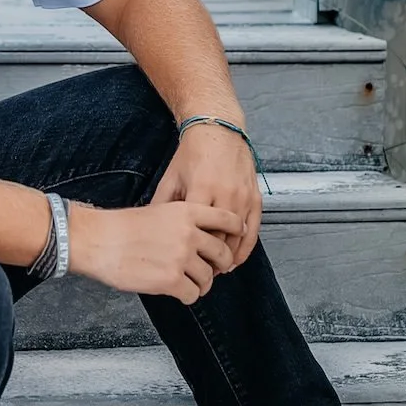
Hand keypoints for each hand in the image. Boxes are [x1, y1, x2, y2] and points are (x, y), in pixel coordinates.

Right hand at [68, 200, 242, 303]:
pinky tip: (179, 292)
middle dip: (220, 264)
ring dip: (201, 283)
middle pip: (222, 253)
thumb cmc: (123, 227)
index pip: (227, 219)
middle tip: (214, 269)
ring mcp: (181, 258)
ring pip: (208, 277)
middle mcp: (189, 234)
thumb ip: (184, 221)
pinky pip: (193, 294)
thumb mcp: (159, 210)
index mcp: (187, 212)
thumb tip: (203, 235)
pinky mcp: (171, 280)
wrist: (99, 240)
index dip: (236, 230)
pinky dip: (188, 296)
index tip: (237, 237)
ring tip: (190, 283)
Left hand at [152, 121, 261, 269]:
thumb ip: (162, 205)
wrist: (218, 132)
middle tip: (198, 273)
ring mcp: (243, 198)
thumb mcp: (171, 178)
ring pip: (237, 239)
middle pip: (219, 240)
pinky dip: (244, 249)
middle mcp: (226, 195)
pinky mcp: (255, 198)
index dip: (190, 252)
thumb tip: (149, 231)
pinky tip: (234, 260)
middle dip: (208, 260)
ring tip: (213, 270)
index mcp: (202, 190)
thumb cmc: (192, 155)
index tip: (181, 264)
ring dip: (226, 258)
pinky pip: (253, 231)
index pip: (197, 233)